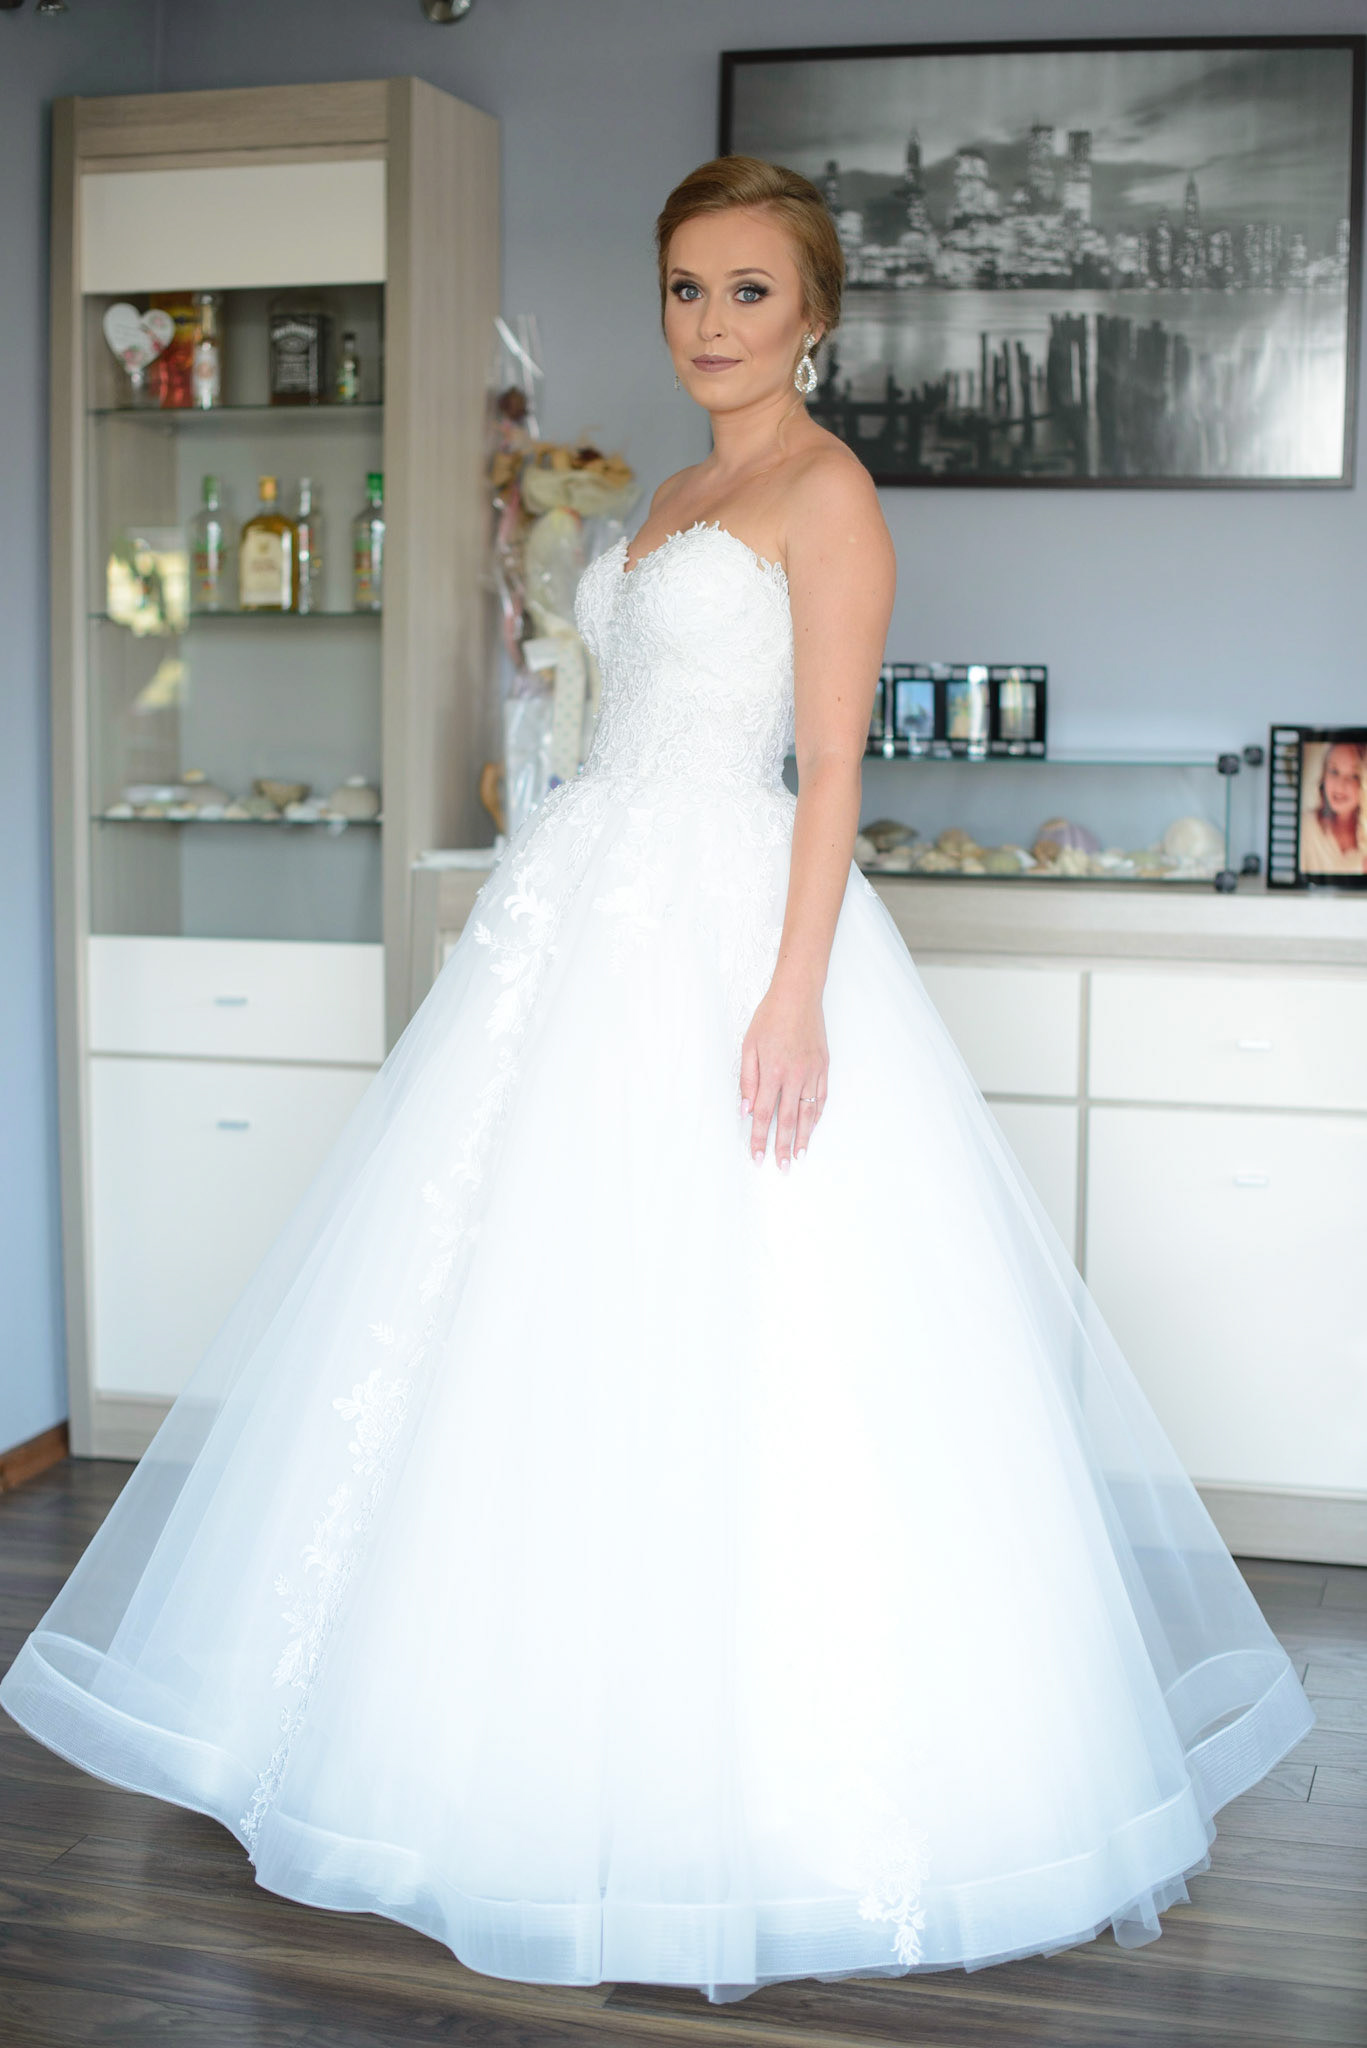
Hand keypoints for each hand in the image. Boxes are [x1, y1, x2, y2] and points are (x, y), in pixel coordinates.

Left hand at [739, 981, 827, 1169]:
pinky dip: (817, 1115)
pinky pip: (821, 1097)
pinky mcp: (824, 1066)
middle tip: (782, 1167)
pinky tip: (813, 1127)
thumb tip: (744, 1109)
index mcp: (772, 1071)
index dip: (758, 1138)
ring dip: (804, 1137)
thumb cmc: (769, 1018)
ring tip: (800, 1156)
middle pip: (788, 1120)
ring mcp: (812, 1072)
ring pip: (808, 1113)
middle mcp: (794, 1076)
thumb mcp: (748, 1046)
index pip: (762, 1114)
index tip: (756, 1157)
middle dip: (783, 1147)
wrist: (798, 995)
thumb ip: (747, 1079)